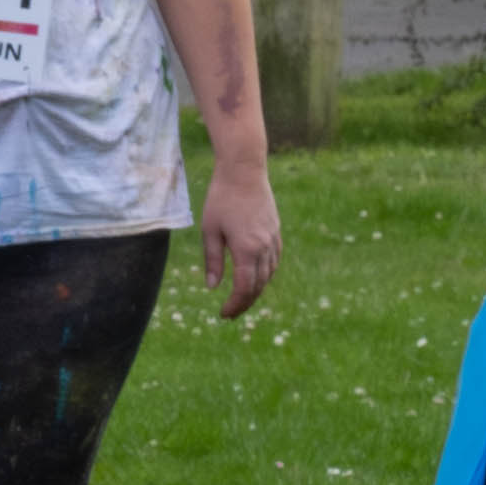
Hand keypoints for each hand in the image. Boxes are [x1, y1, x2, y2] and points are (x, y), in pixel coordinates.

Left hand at [199, 154, 281, 315]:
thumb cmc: (221, 198)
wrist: (244, 170)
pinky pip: (274, 260)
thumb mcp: (209, 230)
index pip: (244, 288)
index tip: (223, 314)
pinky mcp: (276, 231)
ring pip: (269, 275)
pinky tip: (256, 277)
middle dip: (245, 302)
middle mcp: (264, 247)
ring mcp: (273, 239)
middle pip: (258, 286)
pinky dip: (266, 274)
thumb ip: (212, 260)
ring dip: (256, 290)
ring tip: (242, 299)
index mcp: (246, 249)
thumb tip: (211, 287)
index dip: (235, 304)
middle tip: (231, 313)